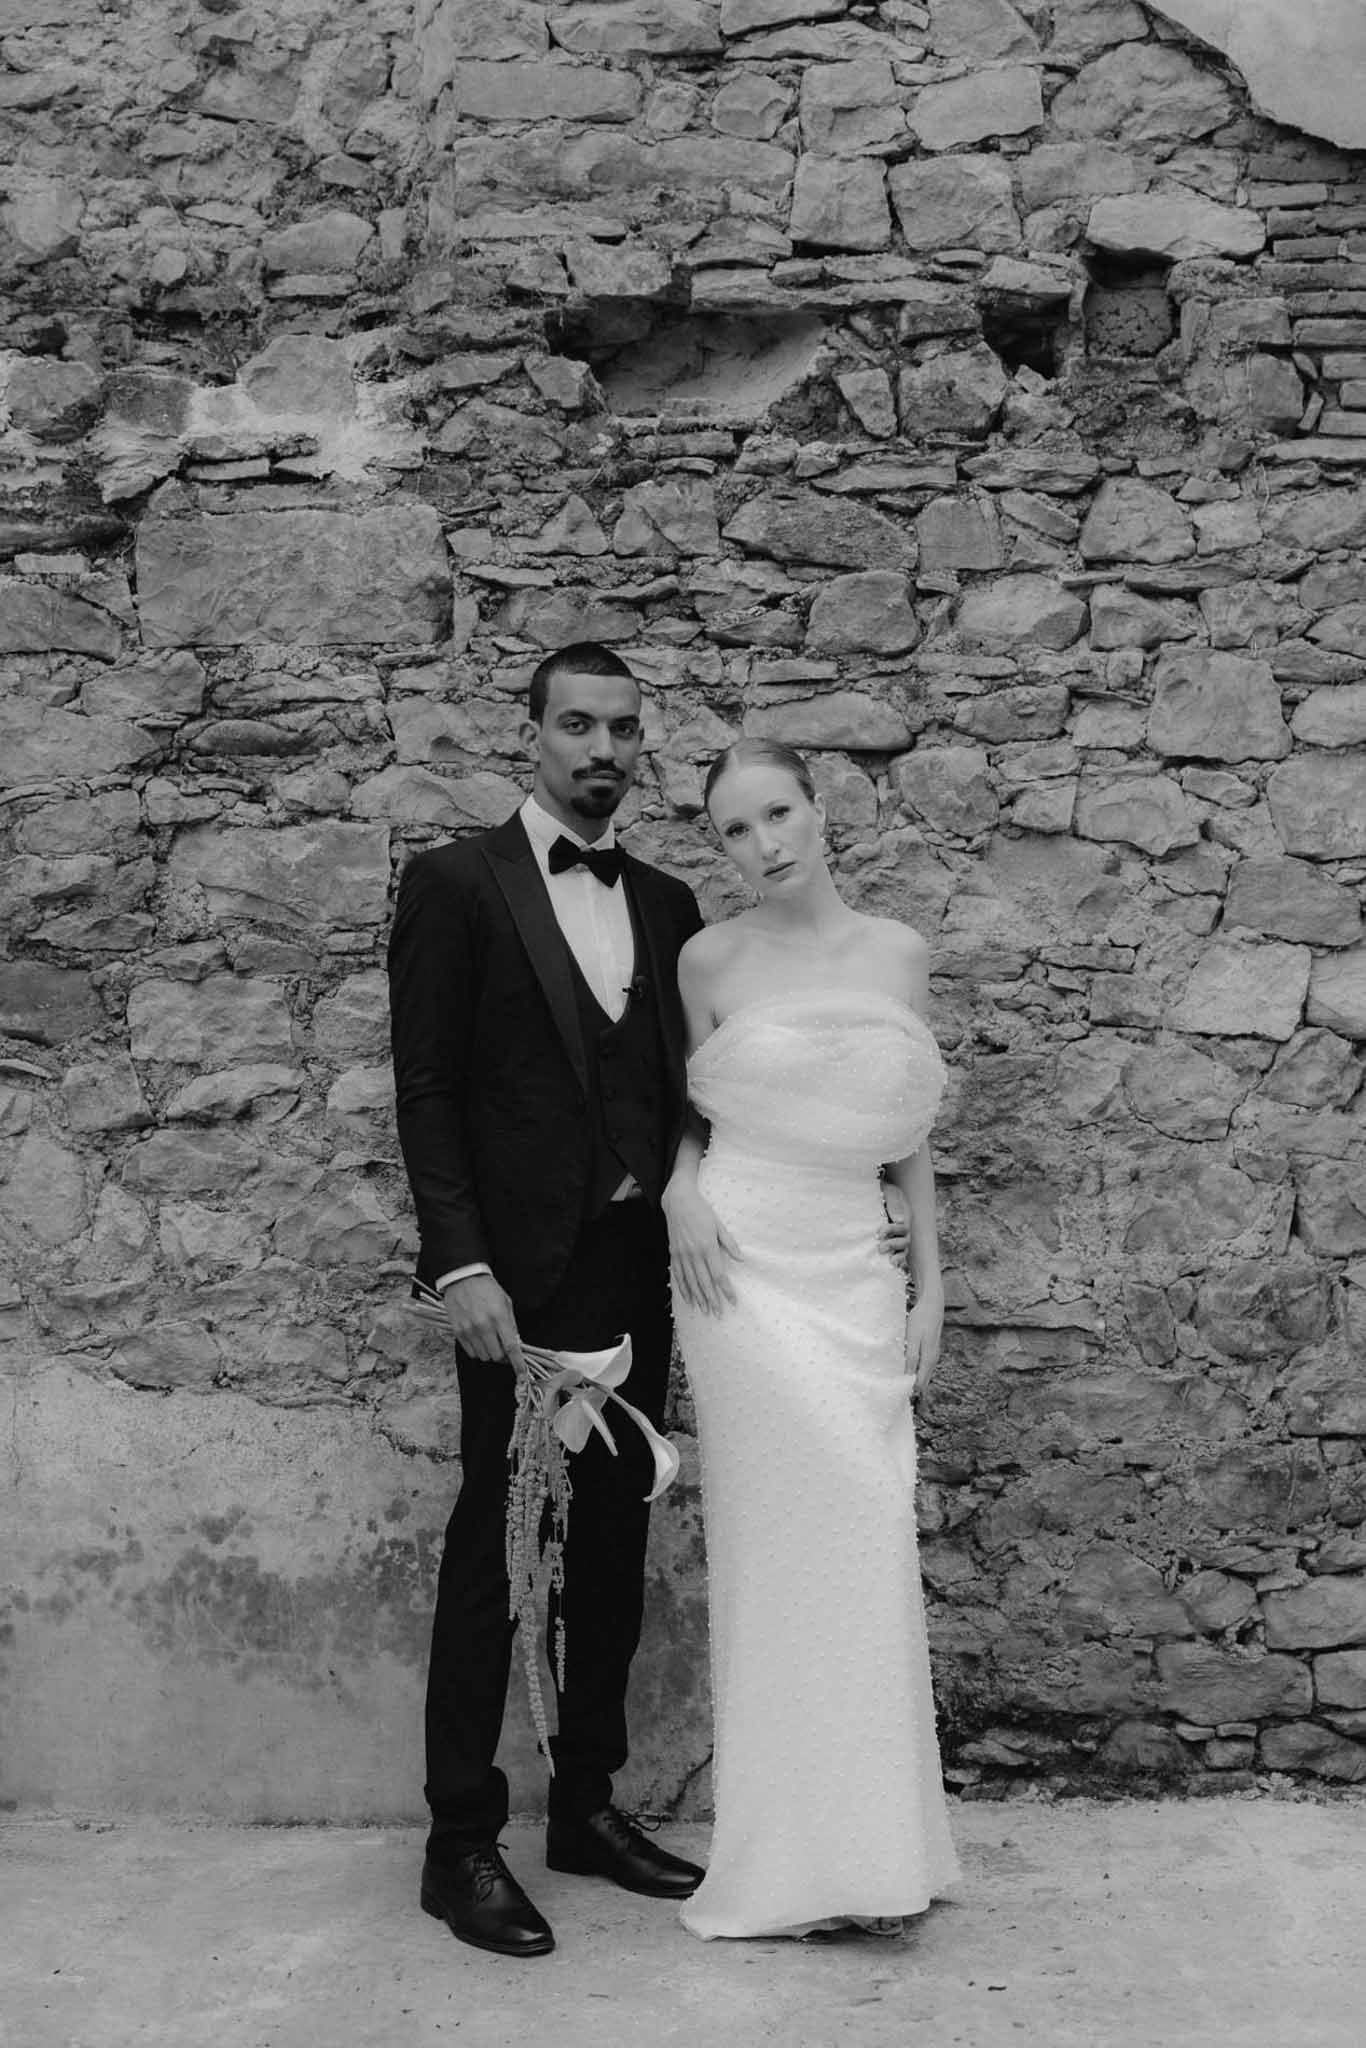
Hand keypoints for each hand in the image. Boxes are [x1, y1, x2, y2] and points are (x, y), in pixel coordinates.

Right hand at [442, 1272, 523, 1370]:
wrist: (463, 1278)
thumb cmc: (487, 1289)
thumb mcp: (506, 1302)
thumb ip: (511, 1324)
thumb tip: (516, 1344)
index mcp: (499, 1317)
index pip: (511, 1347)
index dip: (518, 1363)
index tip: (523, 1374)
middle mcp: (484, 1326)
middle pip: (497, 1356)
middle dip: (503, 1356)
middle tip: (504, 1348)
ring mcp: (469, 1330)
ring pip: (484, 1356)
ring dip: (490, 1353)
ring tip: (490, 1340)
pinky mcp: (458, 1332)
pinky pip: (471, 1352)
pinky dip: (478, 1350)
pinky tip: (480, 1339)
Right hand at [663, 1180, 740, 1315]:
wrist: (678, 1201)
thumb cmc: (701, 1211)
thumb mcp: (718, 1225)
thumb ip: (729, 1243)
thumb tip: (741, 1259)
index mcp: (707, 1246)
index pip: (718, 1275)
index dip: (726, 1290)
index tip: (733, 1301)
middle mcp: (694, 1254)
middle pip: (704, 1282)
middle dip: (712, 1300)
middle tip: (718, 1314)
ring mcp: (682, 1255)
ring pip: (691, 1282)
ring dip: (698, 1298)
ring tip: (704, 1311)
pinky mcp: (674, 1254)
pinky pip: (678, 1275)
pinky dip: (683, 1289)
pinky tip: (688, 1298)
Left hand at [880, 1177, 908, 1269]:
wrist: (878, 1192)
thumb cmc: (883, 1191)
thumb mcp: (889, 1192)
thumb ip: (894, 1203)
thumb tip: (899, 1221)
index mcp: (904, 1215)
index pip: (902, 1227)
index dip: (891, 1231)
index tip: (879, 1233)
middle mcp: (904, 1228)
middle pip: (904, 1241)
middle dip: (892, 1245)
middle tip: (880, 1248)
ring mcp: (899, 1236)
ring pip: (904, 1249)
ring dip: (896, 1255)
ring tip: (886, 1258)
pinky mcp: (893, 1242)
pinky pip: (900, 1254)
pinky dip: (898, 1261)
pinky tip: (891, 1267)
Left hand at [904, 1292, 943, 1399]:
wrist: (932, 1306)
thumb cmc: (920, 1320)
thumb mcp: (912, 1338)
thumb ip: (911, 1357)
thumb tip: (908, 1374)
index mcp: (928, 1359)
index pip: (920, 1383)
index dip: (910, 1390)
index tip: (897, 1395)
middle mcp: (933, 1360)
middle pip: (923, 1382)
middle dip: (912, 1388)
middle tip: (897, 1395)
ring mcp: (933, 1355)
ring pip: (924, 1374)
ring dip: (914, 1380)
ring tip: (900, 1385)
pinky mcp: (930, 1351)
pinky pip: (923, 1367)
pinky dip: (916, 1372)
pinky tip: (907, 1371)